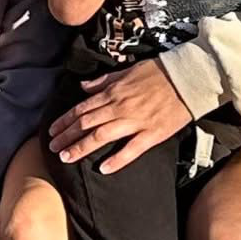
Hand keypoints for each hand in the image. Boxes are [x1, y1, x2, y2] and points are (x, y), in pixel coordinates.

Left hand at [47, 60, 192, 174]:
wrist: (188, 77)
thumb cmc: (158, 72)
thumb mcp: (126, 71)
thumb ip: (103, 81)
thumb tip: (83, 87)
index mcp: (113, 92)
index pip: (81, 109)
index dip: (64, 121)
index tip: (51, 131)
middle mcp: (119, 107)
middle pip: (86, 124)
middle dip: (66, 136)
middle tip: (52, 148)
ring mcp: (135, 121)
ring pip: (102, 136)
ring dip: (82, 148)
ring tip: (66, 158)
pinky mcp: (152, 133)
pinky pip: (131, 149)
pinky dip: (117, 160)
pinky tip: (103, 169)